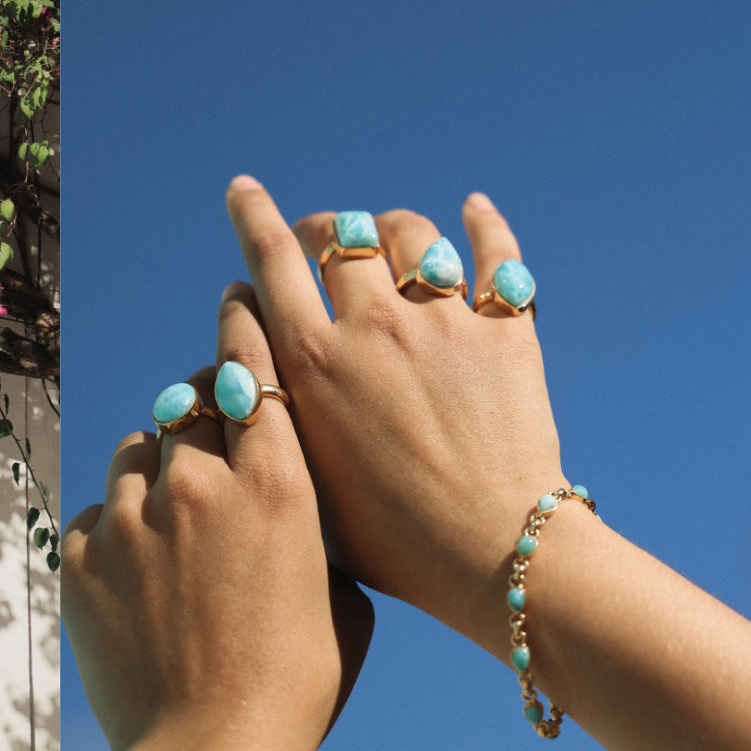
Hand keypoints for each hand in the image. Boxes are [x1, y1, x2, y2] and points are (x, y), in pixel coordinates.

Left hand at [60, 282, 374, 750]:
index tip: (240, 299)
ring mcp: (134, 518)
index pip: (255, 367)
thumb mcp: (344, 597)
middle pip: (191, 402)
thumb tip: (302, 512)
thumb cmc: (297, 684)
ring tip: (175, 511)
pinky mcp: (83, 557)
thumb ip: (319, 533)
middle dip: (201, 405)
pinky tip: (142, 567)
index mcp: (280, 486)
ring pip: (138, 450)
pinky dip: (120, 529)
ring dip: (157, 467)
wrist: (216, 750)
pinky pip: (99, 514)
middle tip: (210, 416)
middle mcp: (202, 484)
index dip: (246, 326)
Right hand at [222, 176, 564, 627]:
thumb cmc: (391, 543)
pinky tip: (475, 209)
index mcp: (314, 364)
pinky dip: (484, 225)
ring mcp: (445, 324)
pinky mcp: (506, 335)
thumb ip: (278, 416)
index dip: (252, 218)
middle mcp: (375, 328)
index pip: (270, 260)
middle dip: (321, 227)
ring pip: (411, 234)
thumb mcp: (307, 478)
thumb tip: (249, 383)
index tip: (244, 196)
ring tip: (388, 238)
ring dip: (391, 228)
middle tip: (320, 236)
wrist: (493, 554)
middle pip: (340, 235)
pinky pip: (498, 257)